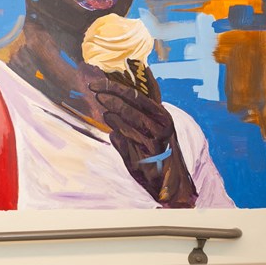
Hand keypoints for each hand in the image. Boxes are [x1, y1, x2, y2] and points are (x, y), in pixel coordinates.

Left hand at [89, 71, 197, 207]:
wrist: (170, 184)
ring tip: (101, 100)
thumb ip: (127, 127)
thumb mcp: (141, 139)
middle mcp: (162, 122)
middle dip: (113, 92)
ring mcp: (158, 135)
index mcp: (160, 115)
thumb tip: (111, 121)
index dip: (120, 84)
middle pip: (135, 100)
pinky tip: (109, 118)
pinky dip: (119, 125)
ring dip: (115, 107)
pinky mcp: (151, 149)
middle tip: (95, 88)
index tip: (103, 79)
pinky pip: (131, 133)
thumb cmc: (155, 159)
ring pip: (132, 115)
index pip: (140, 93)